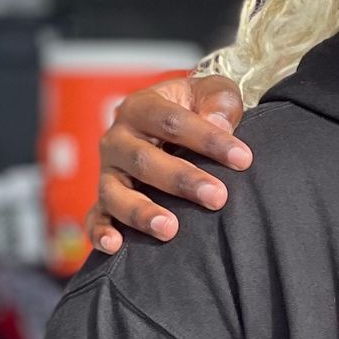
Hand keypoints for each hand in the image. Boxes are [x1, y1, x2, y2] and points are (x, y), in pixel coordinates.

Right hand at [87, 72, 249, 252]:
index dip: (207, 139)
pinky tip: (114, 245)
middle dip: (181, 180)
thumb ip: (218, 102)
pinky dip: (100, 232)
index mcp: (142, 107)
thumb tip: (219, 124)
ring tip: (170, 228)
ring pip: (115, 192)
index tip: (243, 159)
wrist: (176, 125)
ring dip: (141, 212)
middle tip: (218, 197)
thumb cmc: (200, 109)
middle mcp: (117, 139)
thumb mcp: (213, 93)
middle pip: (143, 160)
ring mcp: (108, 172)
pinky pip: (95, 218)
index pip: (172, 121)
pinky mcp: (104, 200)